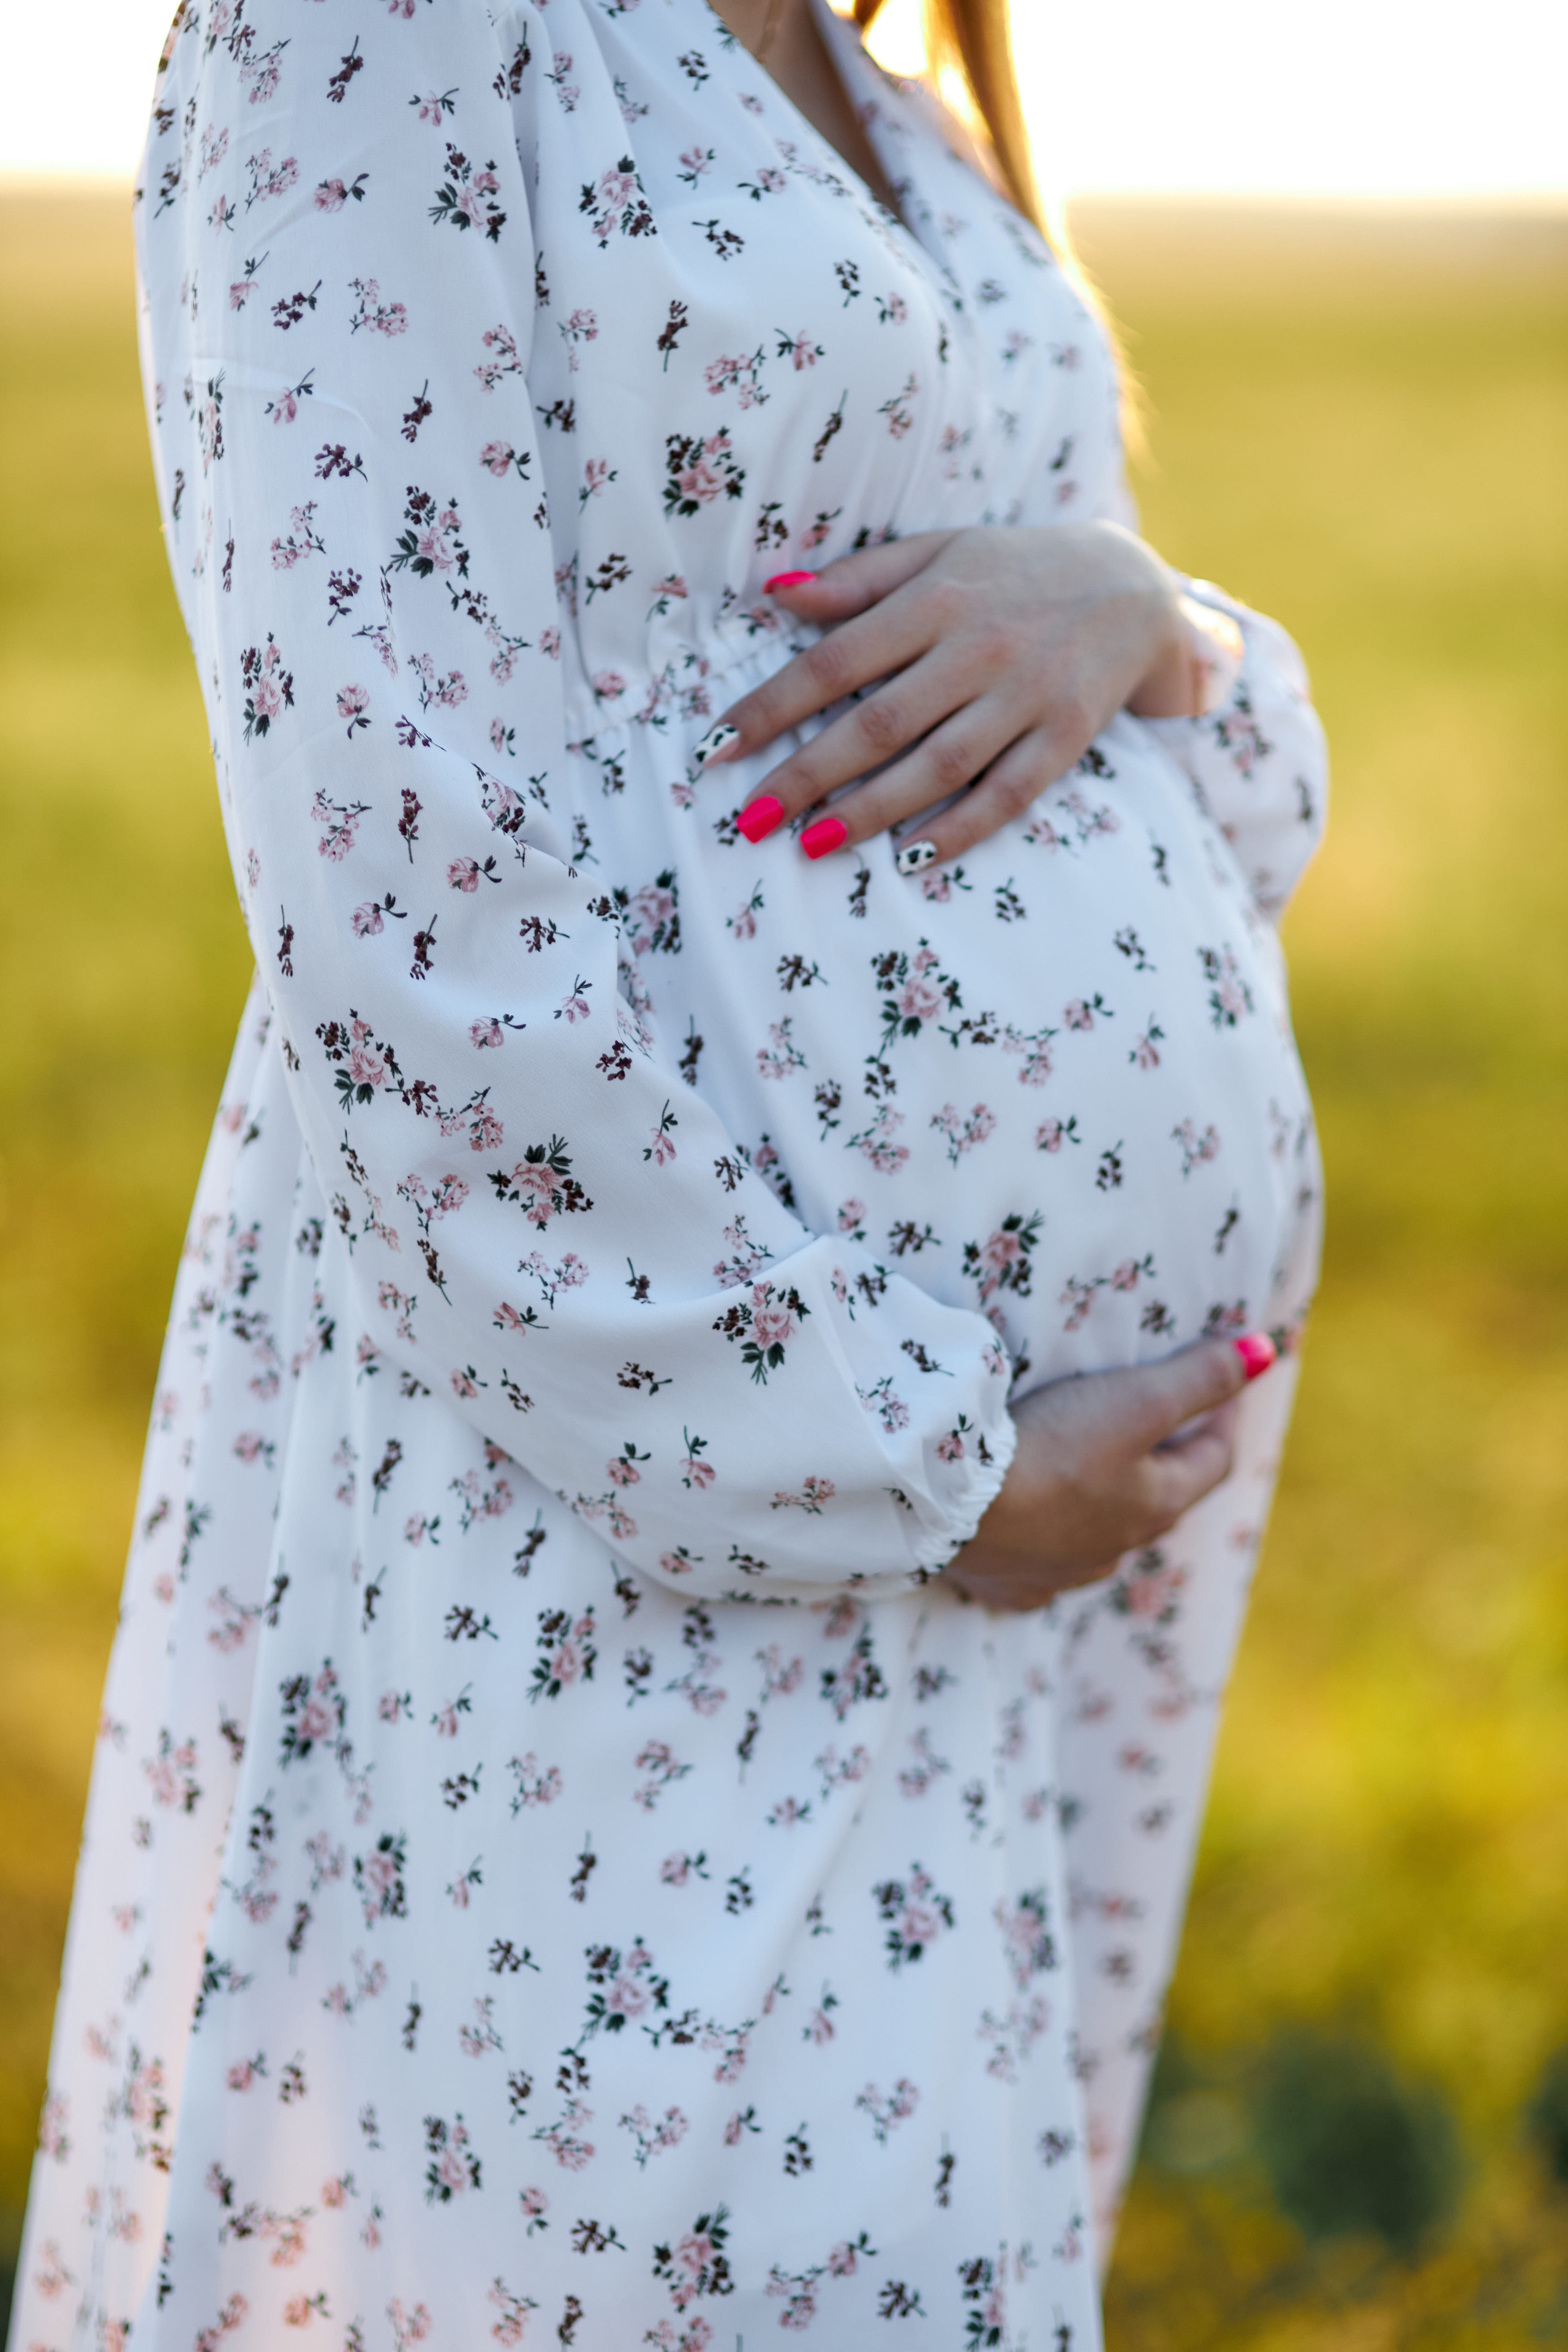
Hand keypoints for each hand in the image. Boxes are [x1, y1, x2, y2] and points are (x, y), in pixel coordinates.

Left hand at [698, 523, 1198, 866]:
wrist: (1131, 585)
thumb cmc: (1012, 569)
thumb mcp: (937, 552)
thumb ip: (858, 580)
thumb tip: (776, 593)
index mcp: (936, 599)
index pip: (834, 660)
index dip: (770, 708)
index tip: (716, 750)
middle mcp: (979, 648)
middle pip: (877, 723)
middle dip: (807, 775)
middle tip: (751, 821)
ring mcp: (1026, 696)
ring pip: (938, 767)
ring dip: (871, 812)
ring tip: (811, 846)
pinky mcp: (1065, 737)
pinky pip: (1007, 795)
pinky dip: (961, 830)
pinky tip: (912, 859)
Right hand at [945, 1333, 1275, 1612]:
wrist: (955, 1507)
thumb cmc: (1055, 1447)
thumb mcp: (1136, 1399)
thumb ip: (1201, 1376)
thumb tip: (1268, 1351)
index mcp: (1157, 1504)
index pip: (1212, 1460)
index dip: (1223, 1418)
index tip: (1222, 1387)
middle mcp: (1119, 1548)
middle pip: (1160, 1500)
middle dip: (1167, 1462)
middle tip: (1162, 1423)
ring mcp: (1064, 1572)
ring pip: (1104, 1537)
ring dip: (1110, 1505)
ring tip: (1096, 1472)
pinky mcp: (1013, 1584)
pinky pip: (1046, 1566)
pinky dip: (1052, 1543)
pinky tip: (1038, 1532)